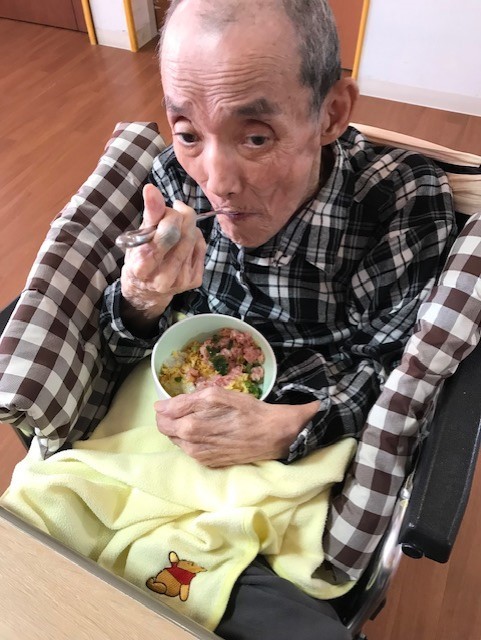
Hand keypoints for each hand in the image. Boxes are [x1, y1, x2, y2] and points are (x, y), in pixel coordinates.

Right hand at [120, 184, 205, 331]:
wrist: (146, 290)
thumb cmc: (139, 256)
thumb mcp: (137, 235)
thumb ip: (149, 213)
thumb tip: (151, 188)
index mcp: (143, 266)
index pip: (167, 232)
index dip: (170, 215)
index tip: (164, 210)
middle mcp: (163, 278)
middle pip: (185, 235)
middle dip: (182, 217)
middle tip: (174, 215)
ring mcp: (181, 281)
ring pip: (195, 239)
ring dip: (188, 227)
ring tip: (177, 228)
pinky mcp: (194, 281)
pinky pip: (201, 248)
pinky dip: (195, 238)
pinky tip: (184, 241)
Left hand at [155, 387, 319, 466]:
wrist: (272, 434)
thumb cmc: (246, 410)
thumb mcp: (216, 395)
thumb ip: (184, 401)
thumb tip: (159, 406)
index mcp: (189, 427)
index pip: (161, 420)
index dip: (167, 408)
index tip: (179, 402)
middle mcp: (190, 446)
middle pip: (167, 431)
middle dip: (174, 418)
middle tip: (193, 408)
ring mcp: (200, 458)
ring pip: (179, 441)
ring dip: (184, 429)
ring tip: (204, 418)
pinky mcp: (209, 464)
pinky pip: (192, 449)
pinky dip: (196, 439)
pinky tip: (211, 431)